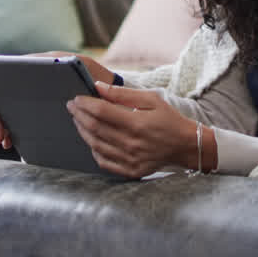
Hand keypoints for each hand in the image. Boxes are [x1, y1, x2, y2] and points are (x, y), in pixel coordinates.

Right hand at [0, 52, 114, 150]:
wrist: (106, 86)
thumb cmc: (95, 74)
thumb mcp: (85, 69)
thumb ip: (69, 69)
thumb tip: (54, 70)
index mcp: (37, 64)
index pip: (3, 75)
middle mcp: (30, 76)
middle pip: (1, 93)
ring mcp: (32, 90)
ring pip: (7, 106)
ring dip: (1, 124)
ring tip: (4, 140)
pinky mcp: (37, 103)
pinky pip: (18, 115)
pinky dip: (11, 127)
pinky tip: (11, 141)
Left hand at [67, 81, 196, 178]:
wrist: (186, 146)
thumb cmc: (169, 119)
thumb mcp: (151, 99)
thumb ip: (122, 93)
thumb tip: (98, 87)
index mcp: (136, 123)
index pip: (101, 111)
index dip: (85, 103)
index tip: (76, 97)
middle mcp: (131, 143)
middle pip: (94, 127)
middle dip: (79, 115)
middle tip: (72, 106)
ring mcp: (130, 159)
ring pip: (95, 144)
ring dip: (82, 130)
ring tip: (77, 120)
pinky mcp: (130, 171)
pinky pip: (103, 161)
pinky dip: (93, 149)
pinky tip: (91, 139)